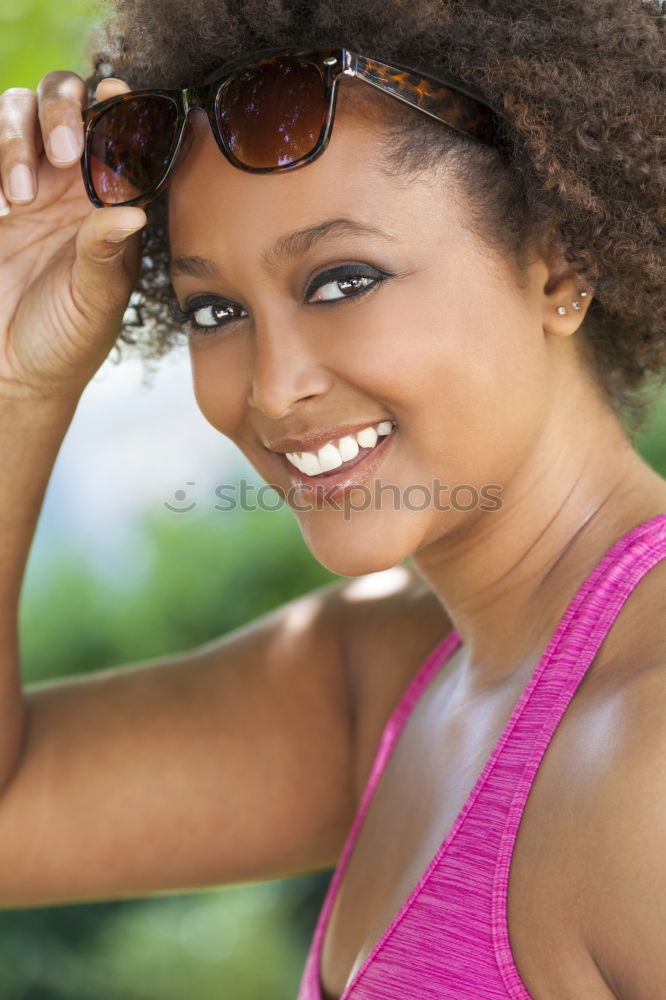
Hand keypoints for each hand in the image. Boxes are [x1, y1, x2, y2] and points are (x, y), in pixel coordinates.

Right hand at [0, 72, 147, 400]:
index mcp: (111, 203)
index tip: (117, 100)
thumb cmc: (66, 339)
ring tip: (17, 199)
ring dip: (15, 137)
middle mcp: (69, 183)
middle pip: (65, 102)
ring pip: (16, 110)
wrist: (11, 370)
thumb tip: (134, 213)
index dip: (123, 108)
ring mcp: (23, 183)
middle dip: (63, 110)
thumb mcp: (96, 300)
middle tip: (64, 155)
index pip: (121, 135)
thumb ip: (107, 252)